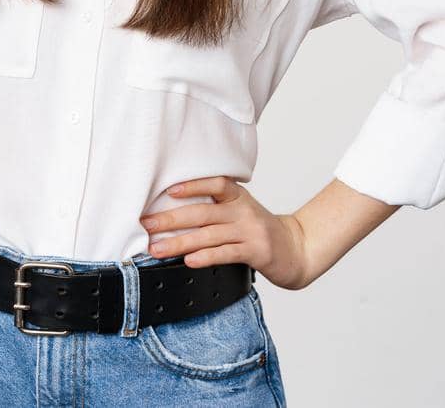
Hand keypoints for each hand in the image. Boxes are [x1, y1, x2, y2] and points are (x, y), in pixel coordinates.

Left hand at [139, 176, 314, 290]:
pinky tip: (189, 260)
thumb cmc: (259, 230)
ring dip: (179, 243)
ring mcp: (250, 231)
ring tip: (157, 249)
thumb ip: (215, 208)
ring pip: (209, 236)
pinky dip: (206, 256)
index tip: (169, 190)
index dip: (193, 185)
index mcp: (238, 197)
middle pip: (203, 213)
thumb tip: (173, 211)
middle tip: (147, 224)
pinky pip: (226, 253)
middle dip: (171, 219)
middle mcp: (243, 211)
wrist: (296, 249)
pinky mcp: (256, 252)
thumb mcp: (241, 211)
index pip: (215, 184)